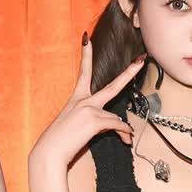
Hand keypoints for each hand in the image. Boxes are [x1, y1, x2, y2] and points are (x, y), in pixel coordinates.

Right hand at [32, 36, 141, 165]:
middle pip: (113, 86)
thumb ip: (92, 120)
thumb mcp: (75, 125)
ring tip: (124, 140)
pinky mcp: (94, 121)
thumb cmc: (59, 142)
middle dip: (129, 72)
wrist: (50, 152)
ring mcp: (89, 109)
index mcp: (77, 98)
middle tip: (141, 60)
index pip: (83, 72)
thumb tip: (113, 125)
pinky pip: (117, 126)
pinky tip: (126, 140)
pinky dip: (124, 134)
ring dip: (122, 130)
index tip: (87, 39)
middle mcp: (83, 100)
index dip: (86, 55)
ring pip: (115, 118)